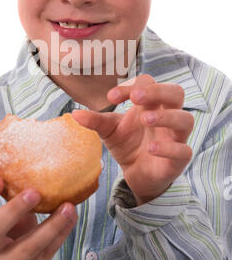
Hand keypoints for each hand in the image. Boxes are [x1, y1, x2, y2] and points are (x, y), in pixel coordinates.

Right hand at [0, 176, 76, 259]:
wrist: (15, 259)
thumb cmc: (10, 228)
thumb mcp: (4, 213)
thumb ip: (12, 193)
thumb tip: (36, 157)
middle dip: (13, 210)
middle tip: (34, 193)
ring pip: (27, 247)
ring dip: (50, 226)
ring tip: (68, 207)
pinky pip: (49, 251)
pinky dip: (63, 232)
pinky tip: (72, 215)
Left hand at [72, 74, 193, 205]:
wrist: (137, 175)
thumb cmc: (127, 145)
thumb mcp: (109, 131)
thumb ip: (95, 121)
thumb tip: (74, 114)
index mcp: (150, 104)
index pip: (148, 83)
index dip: (131, 86)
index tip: (111, 97)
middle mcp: (166, 116)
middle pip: (176, 93)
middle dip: (157, 91)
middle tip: (136, 97)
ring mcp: (175, 137)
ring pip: (186, 119)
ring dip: (167, 117)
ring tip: (145, 119)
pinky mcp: (178, 159)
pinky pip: (183, 150)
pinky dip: (168, 148)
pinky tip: (150, 148)